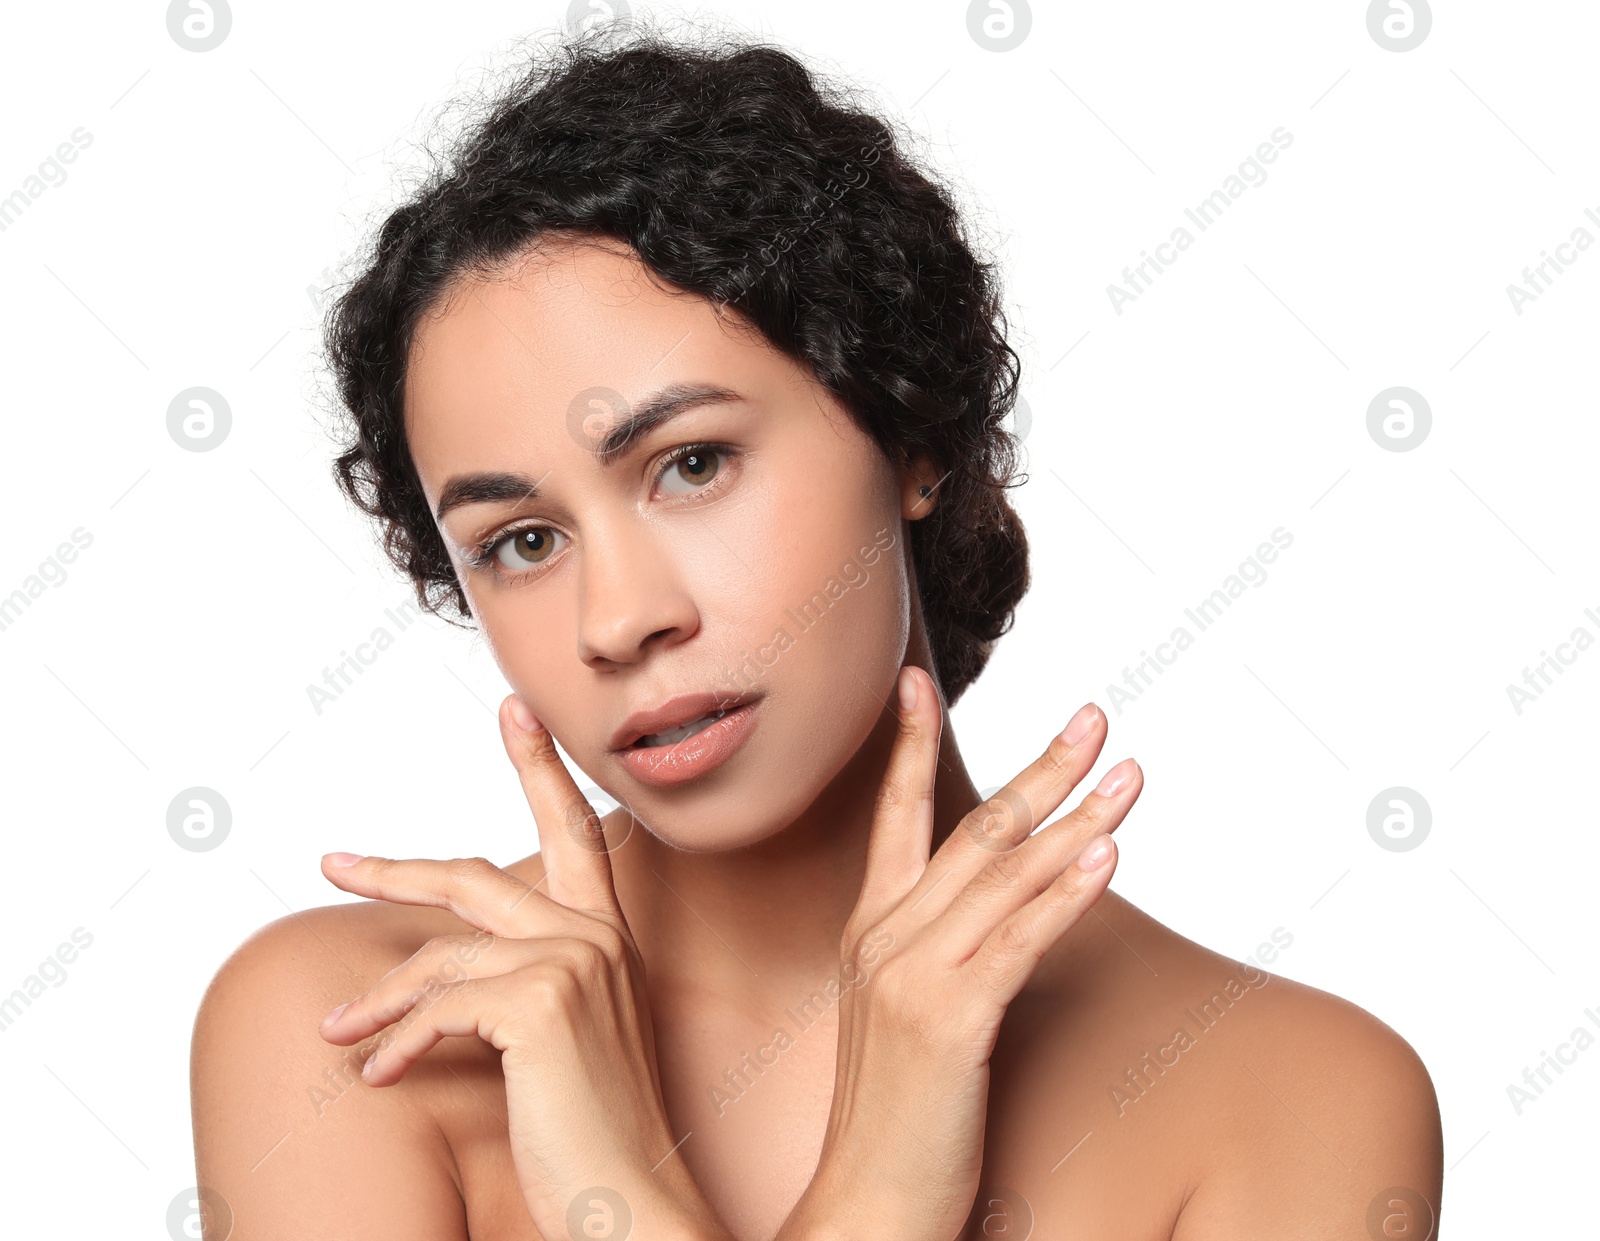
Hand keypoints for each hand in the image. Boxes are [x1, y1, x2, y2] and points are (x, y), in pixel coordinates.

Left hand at [317, 696, 730, 1240]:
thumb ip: (522, 987)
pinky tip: (375, 1075)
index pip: (572, 831)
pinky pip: (439, 1009)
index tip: (512, 709)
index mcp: (608, 937)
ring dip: (375, 1001)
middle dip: (396, 869)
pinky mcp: (542, 1003)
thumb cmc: (597, 1133)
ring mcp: (573, 963)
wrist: (635, 1201)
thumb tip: (444, 972)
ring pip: (441, 957)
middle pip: (476, 876)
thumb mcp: (561, 1043)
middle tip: (335, 861)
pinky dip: (396, 1043)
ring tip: (334, 1031)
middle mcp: (596, 937)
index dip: (539, 765)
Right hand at [780, 665, 1140, 1240]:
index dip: (910, 745)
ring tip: (1129, 775)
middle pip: (973, 830)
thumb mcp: (903, 1014)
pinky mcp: (949, 1020)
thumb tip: (996, 910)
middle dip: (1041, 768)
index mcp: (869, 930)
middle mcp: (885, 938)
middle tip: (1094, 717)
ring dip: (1077, 817)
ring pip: (1005, 875)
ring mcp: (912, 975)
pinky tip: (1107, 855)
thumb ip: (936, 951)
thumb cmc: (897, 1115)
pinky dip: (1066, 894)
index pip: (895, 817)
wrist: (865, 1204)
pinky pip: (1018, 941)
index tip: (919, 682)